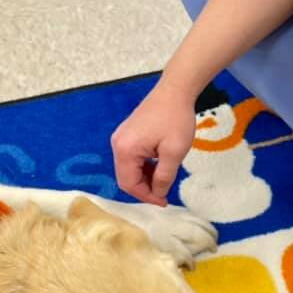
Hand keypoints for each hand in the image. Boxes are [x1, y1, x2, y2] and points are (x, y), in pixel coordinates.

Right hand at [110, 79, 196, 205]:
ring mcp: (121, 138)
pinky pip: (131, 158)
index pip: (129, 184)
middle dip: (144, 188)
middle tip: (164, 194)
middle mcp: (117, 144)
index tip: (164, 201)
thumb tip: (158, 193)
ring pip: (129, 169)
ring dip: (145, 178)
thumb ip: (164, 176)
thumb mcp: (174, 152)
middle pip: (125, 177)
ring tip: (164, 179)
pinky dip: (144, 167)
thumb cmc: (175, 119)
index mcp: (125, 149)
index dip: (146, 196)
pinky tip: (159, 166)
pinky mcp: (127, 134)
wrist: (175, 90)